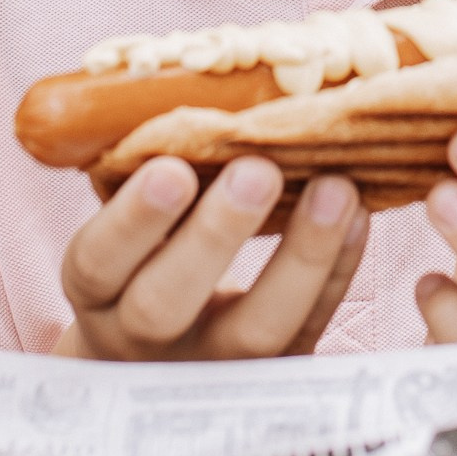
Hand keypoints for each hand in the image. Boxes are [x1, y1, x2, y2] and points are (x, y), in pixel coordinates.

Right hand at [60, 156, 366, 359]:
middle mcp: (145, 336)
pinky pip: (311, 330)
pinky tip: (359, 216)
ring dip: (301, 255)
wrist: (151, 368)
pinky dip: (338, 272)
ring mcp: (212, 366)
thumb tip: (177, 80)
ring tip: (335, 186)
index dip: (132, 220)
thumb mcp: (118, 230)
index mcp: (97, 291)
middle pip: (167, 304)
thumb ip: (138, 173)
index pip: (98, 262)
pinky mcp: (273, 375)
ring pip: (255, 330)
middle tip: (257, 170)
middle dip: (214, 235)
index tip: (172, 167)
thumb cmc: (138, 263)